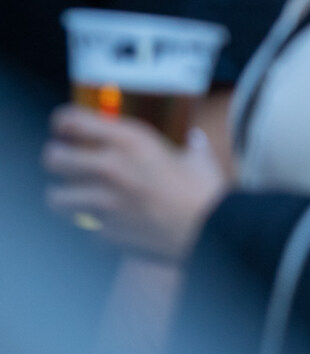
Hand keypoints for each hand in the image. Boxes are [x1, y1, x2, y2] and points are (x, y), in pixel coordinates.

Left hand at [44, 108, 228, 260]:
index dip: (63, 123)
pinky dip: (91, 226)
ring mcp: (104, 203)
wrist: (211, 231)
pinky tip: (105, 223)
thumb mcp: (199, 158)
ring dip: (64, 196)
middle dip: (56, 159)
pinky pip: (83, 228)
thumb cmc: (208, 191)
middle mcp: (110, 167)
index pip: (72, 121)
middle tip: (64, 161)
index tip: (65, 128)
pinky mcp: (105, 232)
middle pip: (53, 158)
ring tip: (74, 196)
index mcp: (131, 141)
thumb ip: (190, 146)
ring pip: (55, 198)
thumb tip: (194, 140)